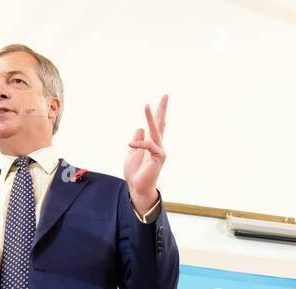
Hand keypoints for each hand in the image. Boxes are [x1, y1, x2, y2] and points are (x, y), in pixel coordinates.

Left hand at [123, 94, 166, 216]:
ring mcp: (159, 150)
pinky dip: (138, 144)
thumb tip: (140, 127)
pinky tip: (129, 144)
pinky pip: (148, 146)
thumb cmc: (136, 171)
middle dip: (162, 108)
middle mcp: (158, 144)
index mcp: (152, 142)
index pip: (156, 124)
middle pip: (160, 123)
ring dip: (149, 118)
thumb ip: (138, 139)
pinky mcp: (158, 157)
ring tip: (146, 105)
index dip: (158, 112)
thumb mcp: (133, 152)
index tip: (162, 99)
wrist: (138, 186)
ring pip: (155, 130)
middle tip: (165, 94)